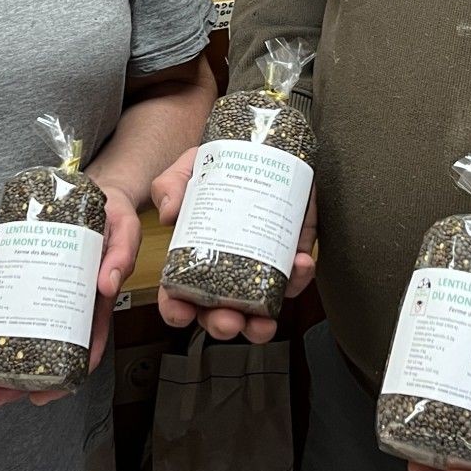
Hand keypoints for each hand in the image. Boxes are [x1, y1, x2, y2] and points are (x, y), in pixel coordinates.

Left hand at [0, 181, 139, 411]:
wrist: (101, 190)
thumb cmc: (115, 216)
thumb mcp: (125, 231)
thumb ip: (120, 256)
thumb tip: (107, 285)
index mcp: (94, 303)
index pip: (82, 349)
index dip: (63, 379)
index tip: (40, 397)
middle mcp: (68, 301)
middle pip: (44, 347)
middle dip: (16, 376)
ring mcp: (47, 285)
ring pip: (22, 320)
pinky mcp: (32, 265)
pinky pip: (10, 284)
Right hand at [151, 145, 317, 344]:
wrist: (254, 146)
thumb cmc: (214, 167)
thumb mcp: (188, 170)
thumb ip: (172, 185)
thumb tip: (170, 212)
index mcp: (192, 258)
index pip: (178, 295)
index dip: (176, 310)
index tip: (181, 312)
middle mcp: (224, 270)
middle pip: (218, 312)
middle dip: (223, 324)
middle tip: (229, 319)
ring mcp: (257, 266)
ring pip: (258, 310)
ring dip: (261, 324)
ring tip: (265, 319)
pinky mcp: (287, 255)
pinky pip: (294, 277)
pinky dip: (298, 278)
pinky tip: (299, 264)